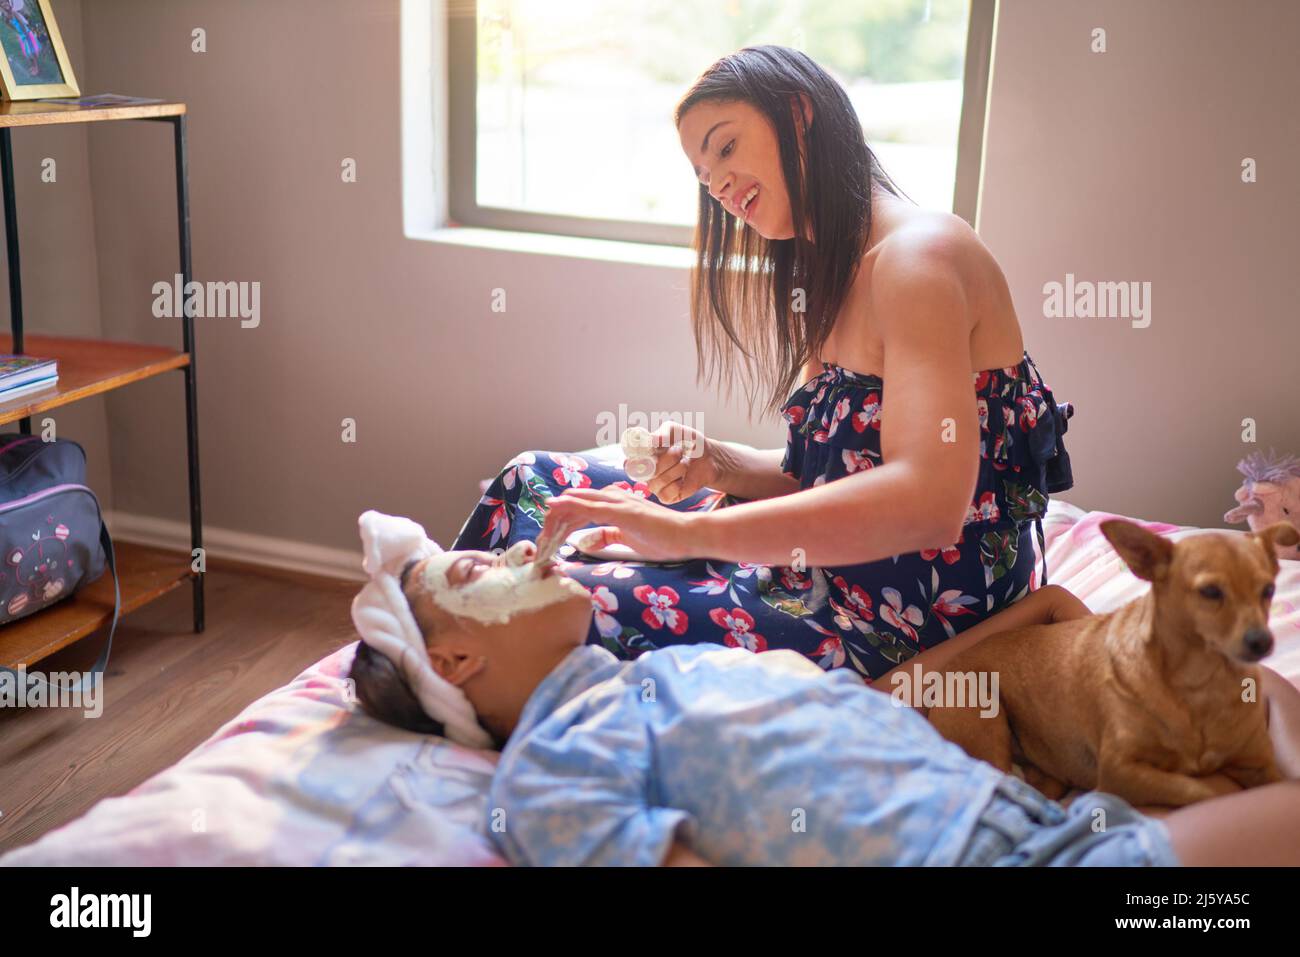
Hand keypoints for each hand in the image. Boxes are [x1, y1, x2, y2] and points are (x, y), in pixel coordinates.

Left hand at [538, 486, 700, 562]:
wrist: (688, 535)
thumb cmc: (665, 538)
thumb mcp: (630, 538)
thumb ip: (609, 536)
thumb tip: (589, 541)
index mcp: (615, 504)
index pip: (581, 510)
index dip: (562, 522)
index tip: (549, 538)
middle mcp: (614, 498)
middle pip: (574, 504)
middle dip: (555, 521)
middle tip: (541, 541)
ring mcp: (618, 502)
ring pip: (578, 503)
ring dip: (558, 515)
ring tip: (542, 527)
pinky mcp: (622, 511)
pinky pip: (591, 506)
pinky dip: (571, 505)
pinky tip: (556, 506)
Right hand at [641, 422, 721, 504]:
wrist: (709, 458)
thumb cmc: (688, 443)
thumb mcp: (677, 431)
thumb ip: (664, 433)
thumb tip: (652, 440)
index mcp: (642, 456)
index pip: (628, 462)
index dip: (637, 459)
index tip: (651, 451)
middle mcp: (645, 473)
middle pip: (646, 470)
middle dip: (667, 458)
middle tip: (679, 450)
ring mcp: (655, 486)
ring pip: (657, 481)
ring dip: (676, 469)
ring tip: (685, 462)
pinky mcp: (666, 497)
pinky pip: (666, 493)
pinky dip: (678, 483)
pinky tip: (684, 477)